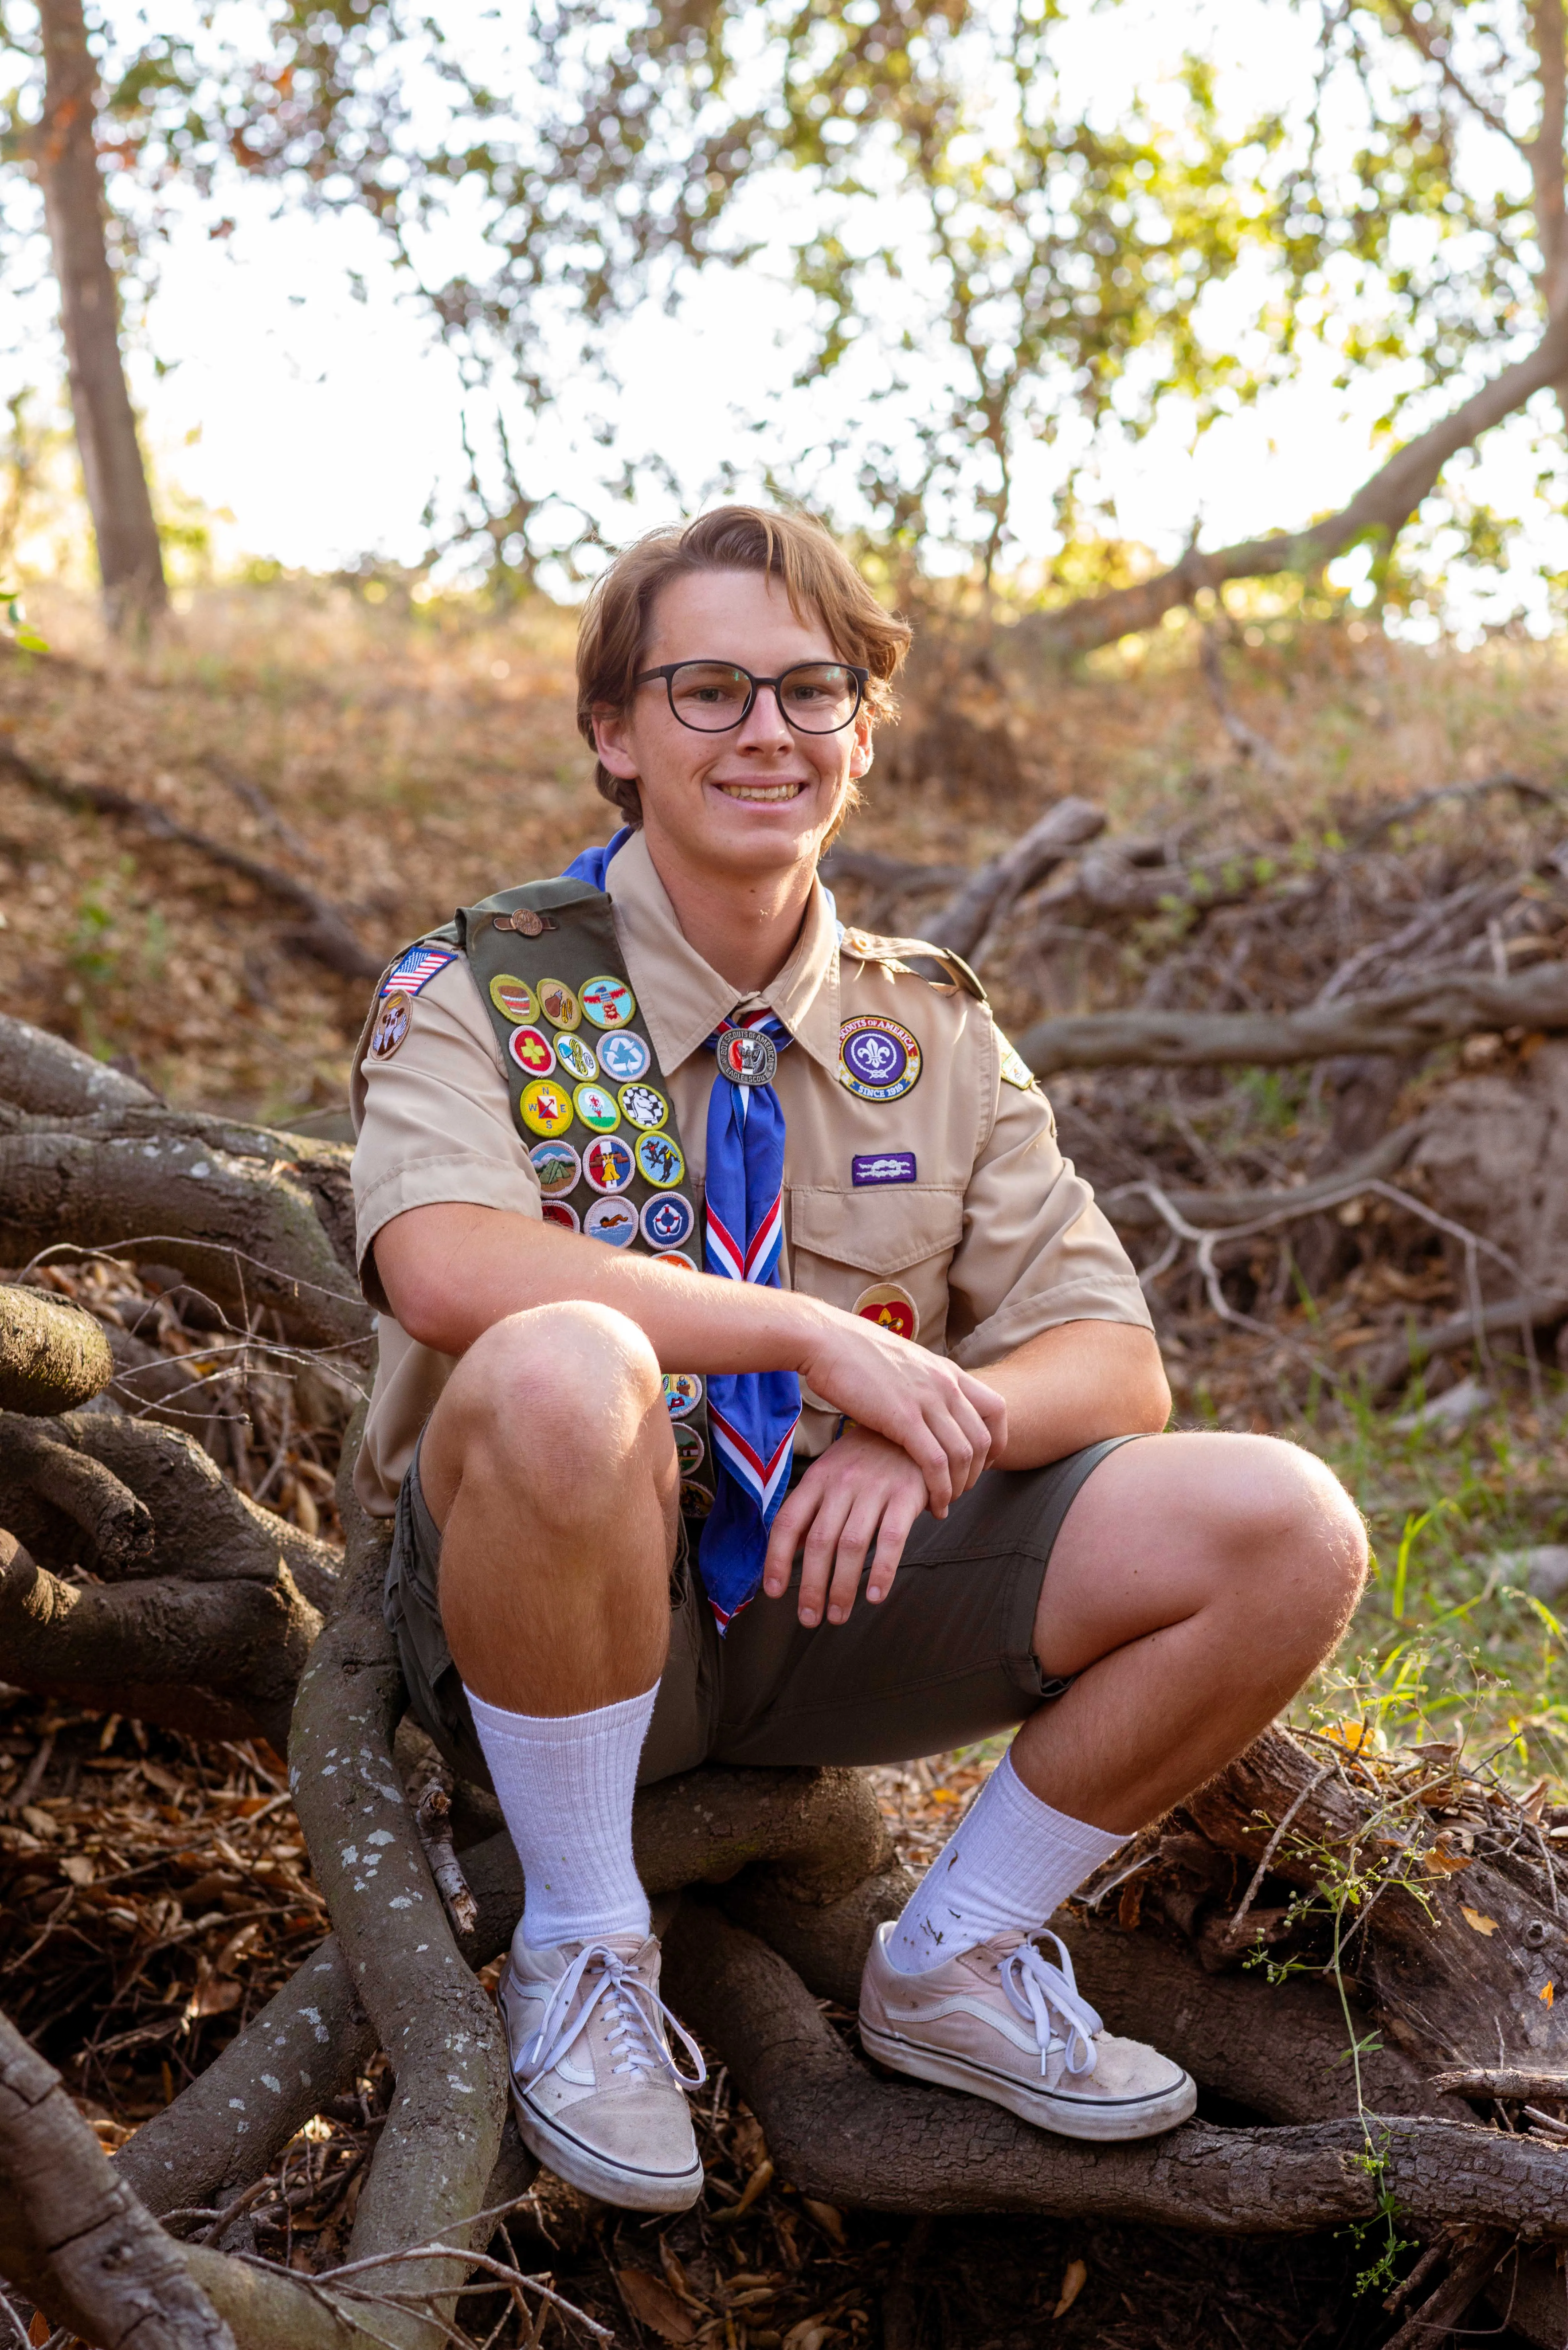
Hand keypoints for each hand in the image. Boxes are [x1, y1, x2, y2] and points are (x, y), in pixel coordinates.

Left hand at [762, 1427, 931, 1625]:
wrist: (915, 1427)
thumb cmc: (868, 1458)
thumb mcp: (832, 1473)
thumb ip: (812, 1509)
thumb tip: (789, 1551)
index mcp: (818, 1478)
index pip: (788, 1522)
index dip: (777, 1559)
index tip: (774, 1592)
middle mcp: (842, 1482)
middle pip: (819, 1541)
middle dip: (811, 1586)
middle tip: (809, 1619)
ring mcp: (874, 1488)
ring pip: (851, 1545)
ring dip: (842, 1587)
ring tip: (837, 1616)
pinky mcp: (906, 1494)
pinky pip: (892, 1538)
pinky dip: (883, 1570)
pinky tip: (875, 1595)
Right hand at [795, 1308, 1006, 1519]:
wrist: (826, 1340)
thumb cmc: (855, 1353)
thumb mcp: (905, 1364)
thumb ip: (924, 1383)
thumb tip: (926, 1403)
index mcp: (947, 1370)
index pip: (997, 1408)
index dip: (997, 1441)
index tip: (983, 1463)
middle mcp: (945, 1384)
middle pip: (983, 1438)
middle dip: (977, 1473)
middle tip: (960, 1490)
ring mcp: (926, 1400)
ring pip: (963, 1454)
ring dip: (958, 1486)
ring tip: (945, 1502)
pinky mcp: (902, 1418)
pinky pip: (935, 1463)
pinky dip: (939, 1489)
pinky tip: (933, 1504)